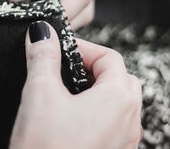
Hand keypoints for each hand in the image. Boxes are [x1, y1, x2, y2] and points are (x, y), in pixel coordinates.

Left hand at [0, 0, 94, 28]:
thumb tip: (21, 0)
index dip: (69, 10)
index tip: (48, 27)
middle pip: (83, 2)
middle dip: (65, 19)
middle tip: (39, 33)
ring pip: (68, 6)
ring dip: (53, 18)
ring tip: (32, 28)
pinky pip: (50, 2)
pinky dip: (42, 12)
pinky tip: (27, 18)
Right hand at [10, 21, 141, 148]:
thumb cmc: (46, 148)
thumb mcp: (40, 93)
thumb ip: (43, 57)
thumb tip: (42, 32)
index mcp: (118, 99)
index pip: (109, 58)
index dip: (83, 47)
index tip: (59, 48)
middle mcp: (129, 121)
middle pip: (121, 79)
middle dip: (94, 68)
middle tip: (66, 68)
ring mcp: (125, 142)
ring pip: (120, 103)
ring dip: (98, 91)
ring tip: (68, 93)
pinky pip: (115, 125)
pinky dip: (98, 113)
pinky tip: (72, 119)